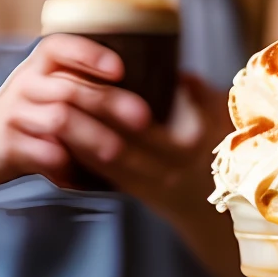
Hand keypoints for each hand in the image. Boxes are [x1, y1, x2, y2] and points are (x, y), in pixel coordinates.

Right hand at [0, 34, 151, 200]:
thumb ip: (86, 88)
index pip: (60, 47)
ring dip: (92, 136)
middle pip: (70, 88)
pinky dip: (64, 165)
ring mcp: (16, 115)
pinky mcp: (8, 146)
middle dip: (110, 102)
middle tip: (143, 119)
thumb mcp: (50, 92)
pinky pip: (39, 153)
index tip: (120, 69)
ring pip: (58, 120)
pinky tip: (86, 175)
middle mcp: (27, 85)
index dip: (90, 54)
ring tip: (118, 151)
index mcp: (41, 68)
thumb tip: (150, 94)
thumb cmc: (29, 119)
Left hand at [57, 70, 239, 276]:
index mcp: (190, 147)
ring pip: (105, 165)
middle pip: (117, 146)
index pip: (142, 125)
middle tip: (55, 100)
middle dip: (84, 125)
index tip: (85, 83)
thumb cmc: (226, 153)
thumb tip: (172, 67)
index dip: (109, 106)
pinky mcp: (139, 196)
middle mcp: (169, 171)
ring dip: (76, 144)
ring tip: (50, 119)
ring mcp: (153, 187)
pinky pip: (106, 178)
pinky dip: (82, 162)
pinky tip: (63, 144)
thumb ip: (199, 93)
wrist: (227, 209)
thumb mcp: (222, 118)